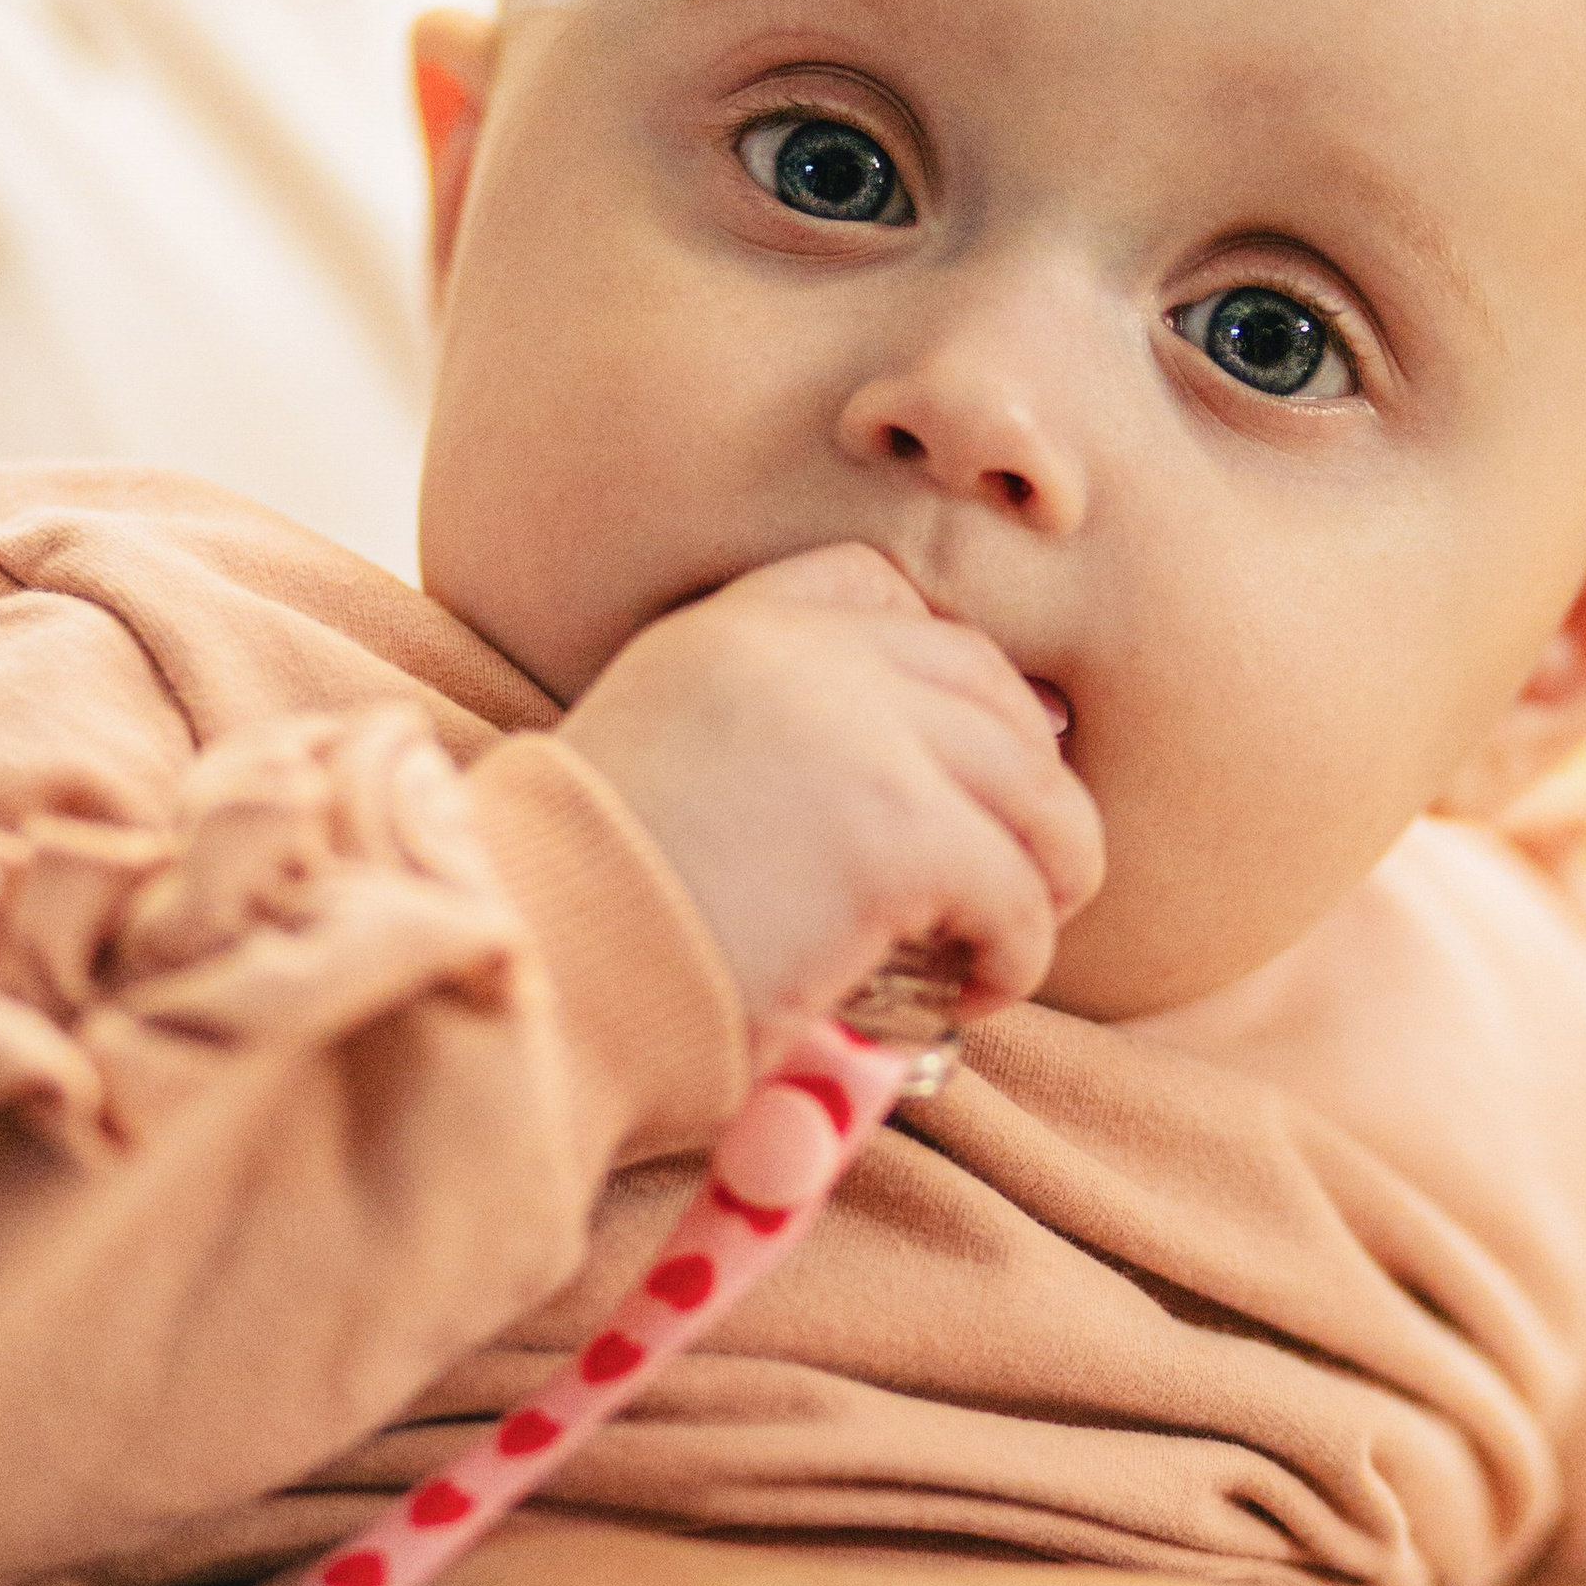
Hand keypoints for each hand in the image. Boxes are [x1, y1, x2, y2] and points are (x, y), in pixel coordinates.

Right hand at [556, 545, 1099, 1030]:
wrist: (540, 976)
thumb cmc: (586, 914)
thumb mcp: (662, 766)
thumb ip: (767, 740)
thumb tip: (903, 793)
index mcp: (733, 627)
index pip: (883, 592)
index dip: (950, 679)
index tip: (960, 766)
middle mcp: (801, 653)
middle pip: (986, 684)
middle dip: (1024, 782)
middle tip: (1017, 874)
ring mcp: (859, 732)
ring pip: (1033, 785)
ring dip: (1045, 872)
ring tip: (1003, 941)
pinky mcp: (897, 834)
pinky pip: (1017, 890)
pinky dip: (1018, 953)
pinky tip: (971, 993)